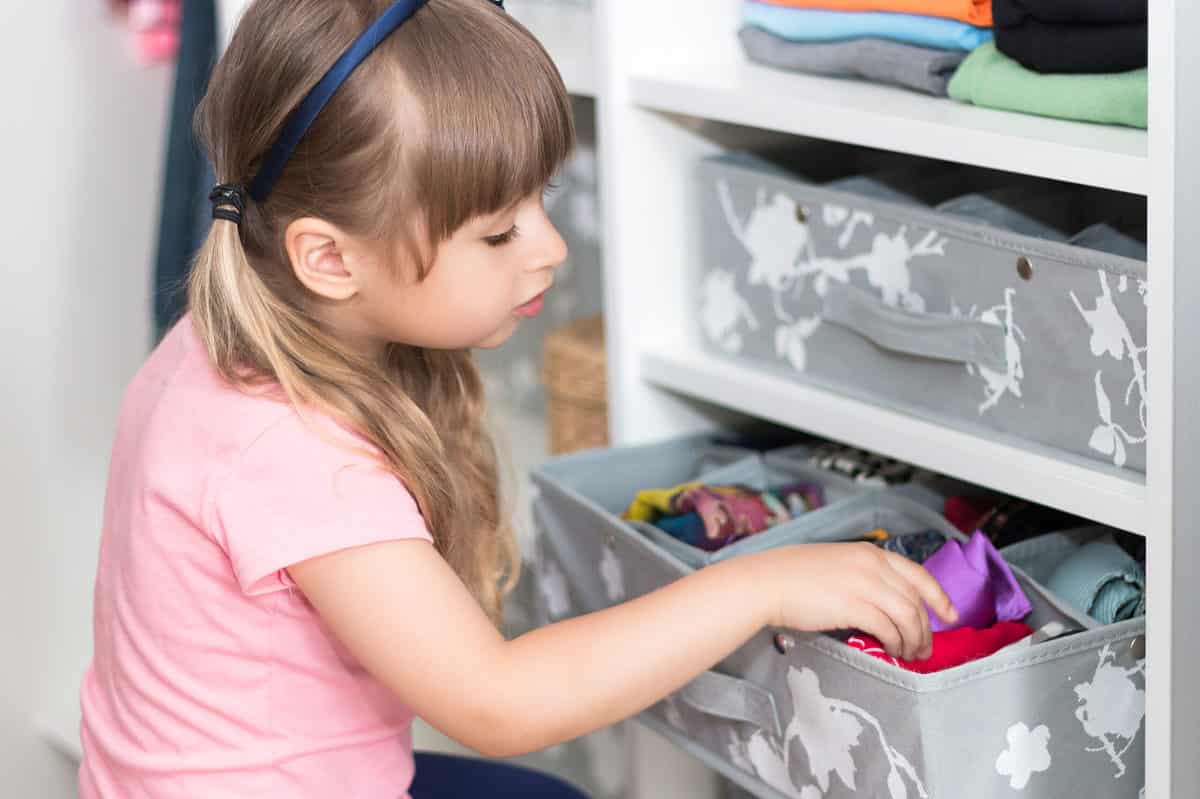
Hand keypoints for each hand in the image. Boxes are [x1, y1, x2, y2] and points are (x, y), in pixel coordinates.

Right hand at [752, 542, 957, 661]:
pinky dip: (895, 642)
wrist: (767, 582)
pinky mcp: (853, 605)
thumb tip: (885, 603)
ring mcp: (864, 584)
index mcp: (870, 552)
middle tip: (926, 648)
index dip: (939, 596)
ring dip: (914, 639)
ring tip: (911, 654)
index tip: (950, 614)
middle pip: (915, 600)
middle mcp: (872, 564)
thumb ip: (864, 576)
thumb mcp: (837, 564)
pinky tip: (892, 651)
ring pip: (907, 616)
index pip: (917, 574)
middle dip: (926, 628)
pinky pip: (887, 628)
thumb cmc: (793, 575)